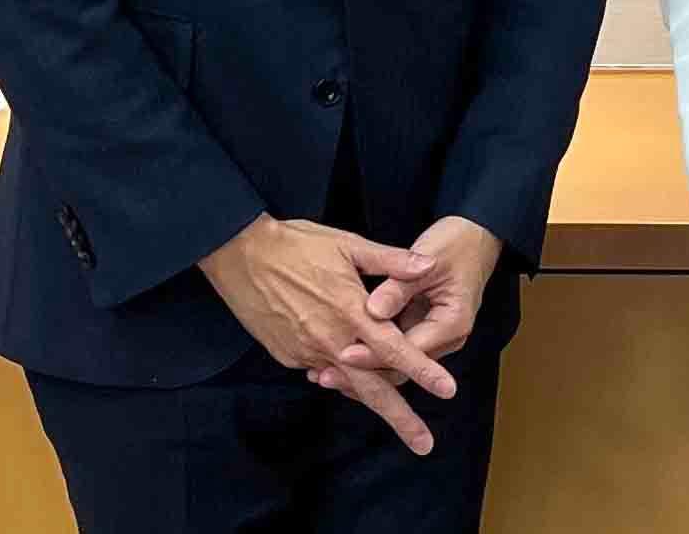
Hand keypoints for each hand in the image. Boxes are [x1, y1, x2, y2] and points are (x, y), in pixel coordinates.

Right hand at [199, 215, 454, 452]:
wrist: (239, 253)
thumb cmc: (297, 244)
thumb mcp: (348, 244)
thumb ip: (390, 260)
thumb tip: (427, 266)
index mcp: (351, 311)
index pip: (396, 350)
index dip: (424, 371)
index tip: (448, 391)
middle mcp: (331, 339)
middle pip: (372, 388)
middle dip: (401, 419)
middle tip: (424, 445)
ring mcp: (306, 351)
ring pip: (347, 383)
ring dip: (371, 401)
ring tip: (398, 422)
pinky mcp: (287, 354)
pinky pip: (321, 370)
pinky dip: (338, 376)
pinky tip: (350, 375)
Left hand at [329, 214, 504, 367]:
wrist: (473, 238)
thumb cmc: (454, 245)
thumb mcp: (427, 260)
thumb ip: (399, 285)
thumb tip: (372, 310)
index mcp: (452, 323)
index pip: (410, 350)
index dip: (375, 354)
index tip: (344, 353)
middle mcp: (444, 338)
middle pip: (402, 367)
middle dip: (363, 372)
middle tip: (324, 375)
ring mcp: (432, 336)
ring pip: (395, 363)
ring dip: (362, 367)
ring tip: (323, 373)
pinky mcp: (419, 329)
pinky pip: (392, 347)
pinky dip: (368, 351)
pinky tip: (337, 355)